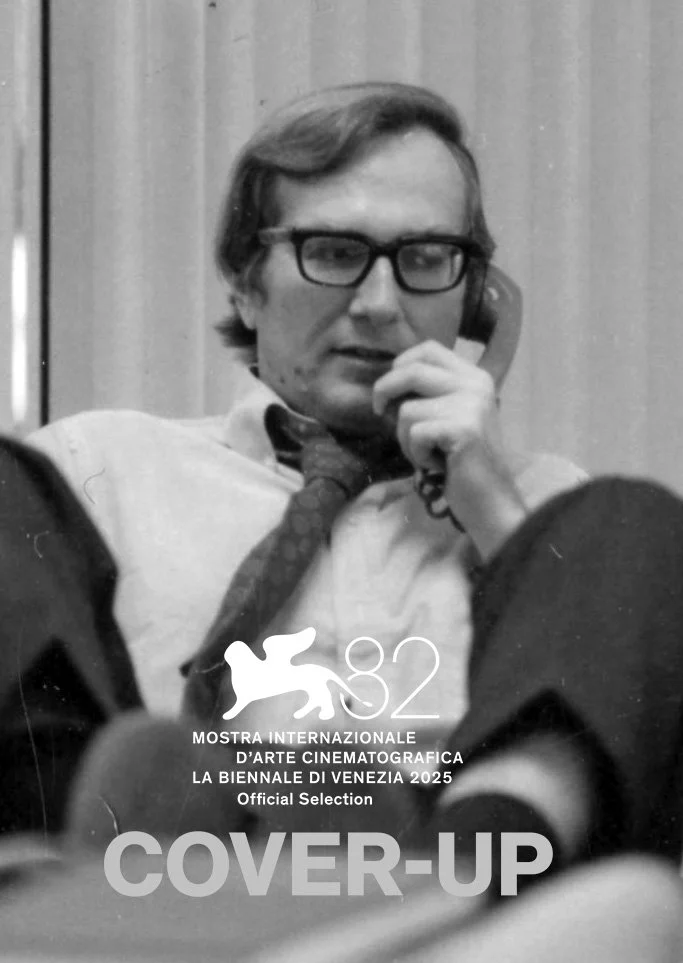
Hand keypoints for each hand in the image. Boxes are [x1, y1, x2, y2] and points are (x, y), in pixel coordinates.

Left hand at [372, 340, 525, 558]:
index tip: (390, 388)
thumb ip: (431, 396)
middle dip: (385, 391)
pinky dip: (417, 455)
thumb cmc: (464, 464)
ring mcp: (471, 405)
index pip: (429, 349)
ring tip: (430, 455)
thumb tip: (386, 384)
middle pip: (411, 371)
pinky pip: (415, 433)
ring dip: (407, 439)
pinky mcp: (463, 428)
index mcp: (475, 377)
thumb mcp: (451, 418)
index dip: (401, 363)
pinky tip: (438, 465)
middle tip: (379, 412)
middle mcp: (476, 385)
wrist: (491, 500)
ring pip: (407, 410)